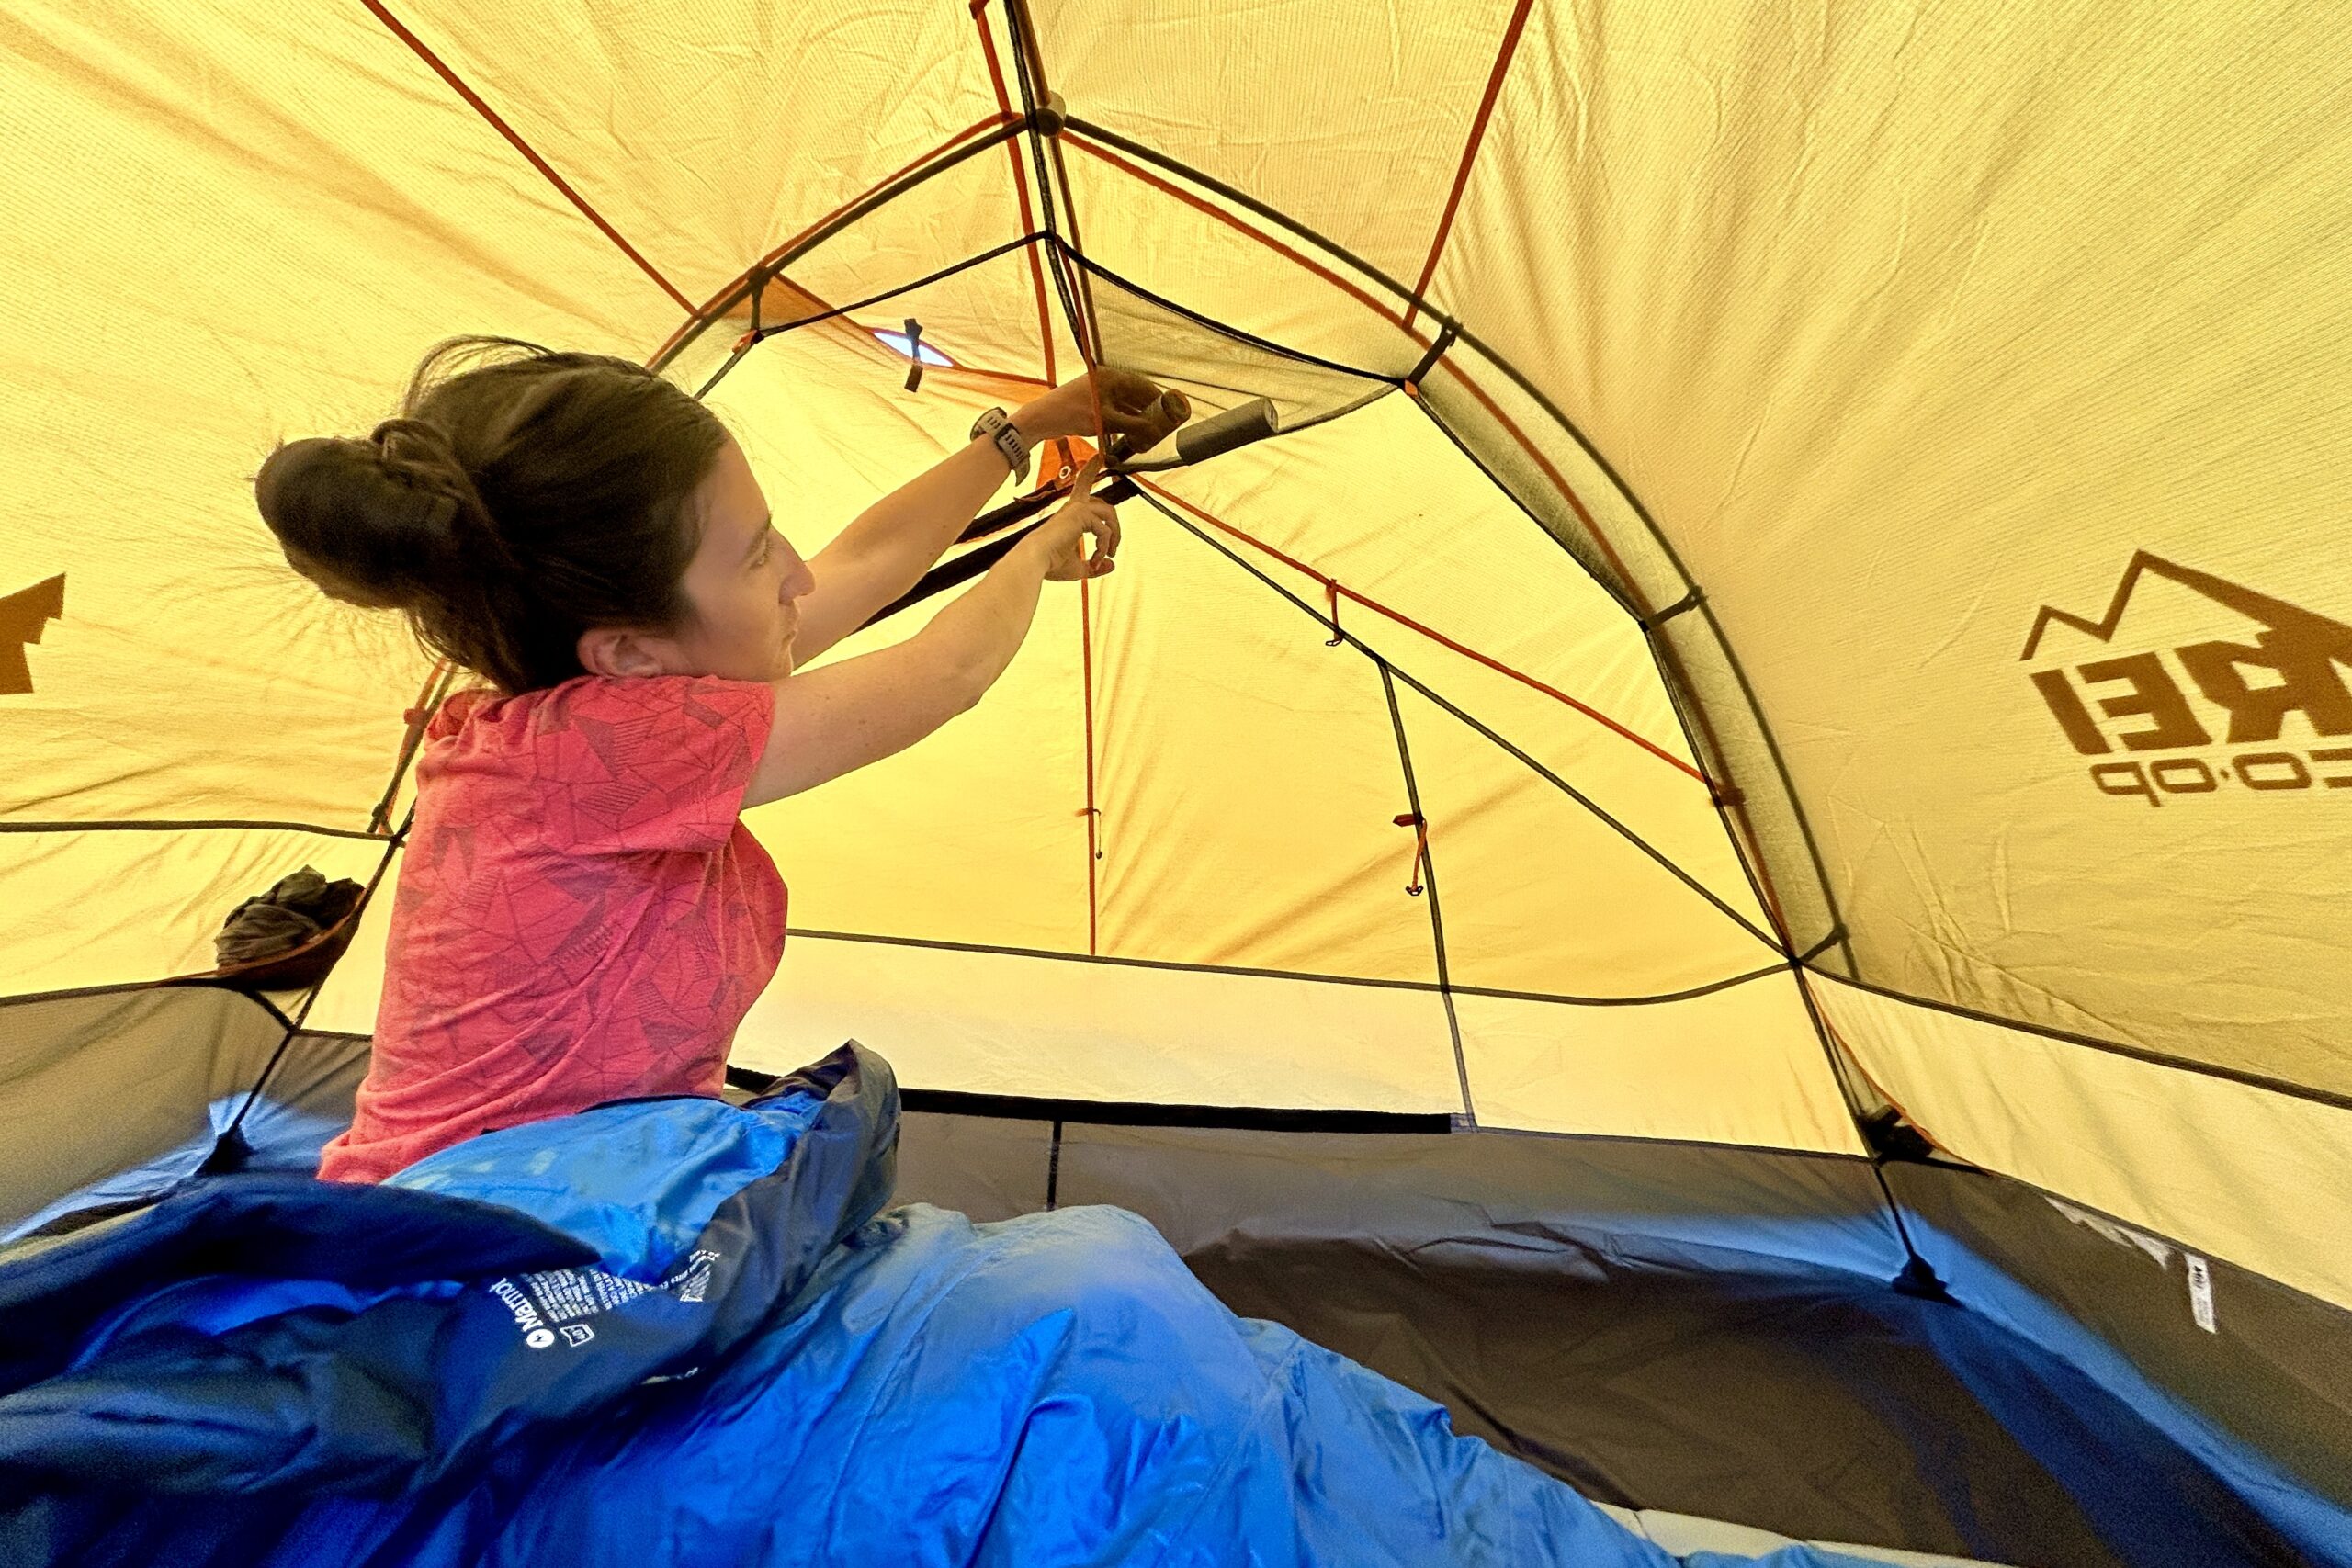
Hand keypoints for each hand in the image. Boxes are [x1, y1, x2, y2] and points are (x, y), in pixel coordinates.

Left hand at [1016, 366, 1190, 453]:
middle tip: (1161, 425)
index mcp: (1111, 377)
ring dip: (1137, 418)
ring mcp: (1098, 392)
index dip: (1158, 398)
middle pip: (1135, 395)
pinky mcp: (1092, 404)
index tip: (1170, 411)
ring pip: (1125, 404)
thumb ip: (1133, 426)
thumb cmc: (1070, 414)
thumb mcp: (1106, 421)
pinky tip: (1131, 434)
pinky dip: (1124, 421)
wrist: (1041, 419)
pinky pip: (1115, 411)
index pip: (1142, 385)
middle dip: (1149, 411)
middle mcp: (1106, 381)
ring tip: (1148, 432)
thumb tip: (1155, 432)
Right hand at [1022, 457, 1120, 581]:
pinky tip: (1095, 560)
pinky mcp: (1081, 514)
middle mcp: (1073, 508)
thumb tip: (1111, 565)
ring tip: (1109, 553)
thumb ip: (1095, 564)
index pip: (1082, 487)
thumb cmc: (1049, 564)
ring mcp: (1078, 509)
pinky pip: (1105, 530)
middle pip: (1104, 502)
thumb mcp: (1077, 567)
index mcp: (1069, 515)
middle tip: (1113, 549)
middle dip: (1114, 524)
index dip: (1090, 470)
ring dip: (1114, 535)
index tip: (1098, 457)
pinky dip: (1104, 547)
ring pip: (1109, 512)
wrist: (1034, 561)